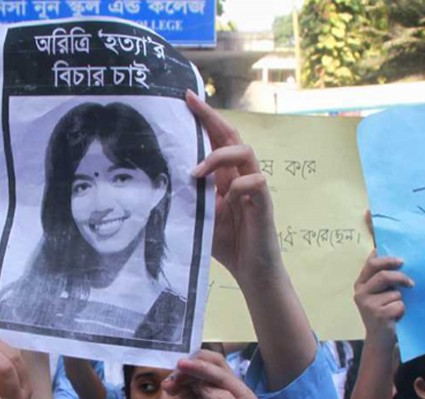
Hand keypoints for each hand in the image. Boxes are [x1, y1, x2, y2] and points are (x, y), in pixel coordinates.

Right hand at [163, 350, 261, 398]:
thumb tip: (207, 387)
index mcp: (243, 397)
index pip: (222, 374)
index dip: (203, 368)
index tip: (183, 365)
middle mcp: (228, 395)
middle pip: (210, 370)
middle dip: (193, 366)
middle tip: (176, 369)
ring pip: (194, 379)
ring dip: (181, 376)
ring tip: (168, 383)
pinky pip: (185, 392)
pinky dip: (176, 386)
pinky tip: (169, 388)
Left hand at [186, 91, 282, 286]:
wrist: (252, 272)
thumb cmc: (227, 244)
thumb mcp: (200, 216)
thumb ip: (189, 197)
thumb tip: (161, 181)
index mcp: (226, 178)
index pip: (217, 140)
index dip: (204, 118)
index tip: (186, 99)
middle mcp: (241, 176)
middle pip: (232, 136)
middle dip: (212, 117)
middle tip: (192, 102)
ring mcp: (255, 189)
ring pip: (246, 152)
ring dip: (220, 155)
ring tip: (197, 171)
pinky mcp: (264, 204)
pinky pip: (256, 182)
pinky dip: (240, 184)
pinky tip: (226, 197)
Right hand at [354, 251, 412, 347]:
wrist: (379, 338)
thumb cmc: (382, 311)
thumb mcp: (378, 293)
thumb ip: (381, 278)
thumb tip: (394, 257)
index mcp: (360, 284)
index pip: (371, 264)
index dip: (387, 260)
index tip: (401, 261)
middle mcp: (360, 293)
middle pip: (383, 276)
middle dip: (400, 277)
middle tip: (411, 283)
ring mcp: (368, 304)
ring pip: (394, 293)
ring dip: (400, 300)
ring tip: (395, 308)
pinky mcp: (378, 315)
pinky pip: (399, 305)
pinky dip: (402, 311)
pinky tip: (395, 317)